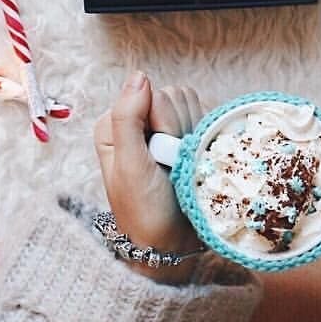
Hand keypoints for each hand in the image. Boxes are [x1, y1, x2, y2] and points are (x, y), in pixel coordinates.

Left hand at [93, 72, 203, 278]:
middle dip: (180, 131)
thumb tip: (140, 75)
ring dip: (194, 136)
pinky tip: (197, 163)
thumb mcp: (130, 167)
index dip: (164, 123)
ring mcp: (163, 128)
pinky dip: (206, 139)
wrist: (171, 246)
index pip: (152, 95)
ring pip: (192, 105)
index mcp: (114, 124)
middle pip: (175, 96)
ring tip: (183, 168)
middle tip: (171, 166)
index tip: (159, 157)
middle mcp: (137, 121)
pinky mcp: (185, 136)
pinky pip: (206, 117)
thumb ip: (128, 118)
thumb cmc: (145, 211)